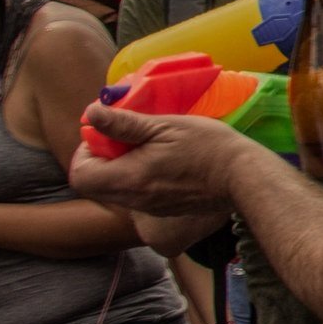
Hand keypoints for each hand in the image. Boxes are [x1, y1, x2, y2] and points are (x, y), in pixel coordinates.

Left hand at [70, 108, 255, 216]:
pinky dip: (139, 180)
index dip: (84, 153)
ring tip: (146, 148)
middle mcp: (133, 199)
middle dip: (101, 161)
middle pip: (95, 187)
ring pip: (116, 192)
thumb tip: (92, 113)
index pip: (80, 175)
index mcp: (128, 178)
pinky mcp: (165, 210)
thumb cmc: (206, 146)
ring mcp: (150, 208)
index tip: (104, 135)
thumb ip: (124, 124)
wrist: (242, 177)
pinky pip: (137, 197)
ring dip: (120, 170)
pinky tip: (164, 163)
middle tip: (124, 139)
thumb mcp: (165, 126)